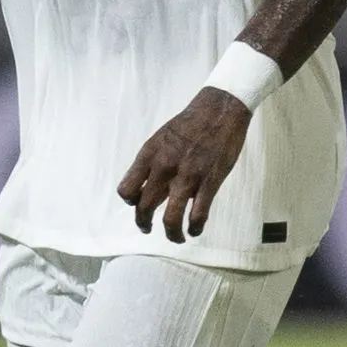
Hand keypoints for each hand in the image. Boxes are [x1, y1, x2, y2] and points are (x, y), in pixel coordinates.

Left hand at [117, 88, 252, 242]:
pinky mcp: (209, 182)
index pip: (127, 190)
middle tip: (148, 228)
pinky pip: (198, 215)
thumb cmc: (190, 123)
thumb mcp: (161, 137)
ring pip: (170, 218)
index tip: (139, 204)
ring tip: (176, 237)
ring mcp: (187, 177)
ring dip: (171, 234)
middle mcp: (164, 168)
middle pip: (143, 208)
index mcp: (149, 155)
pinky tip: (195, 230)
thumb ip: (152, 161)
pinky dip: (194, 228)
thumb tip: (148, 184)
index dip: (131, 202)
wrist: (219, 109)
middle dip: (144, 224)